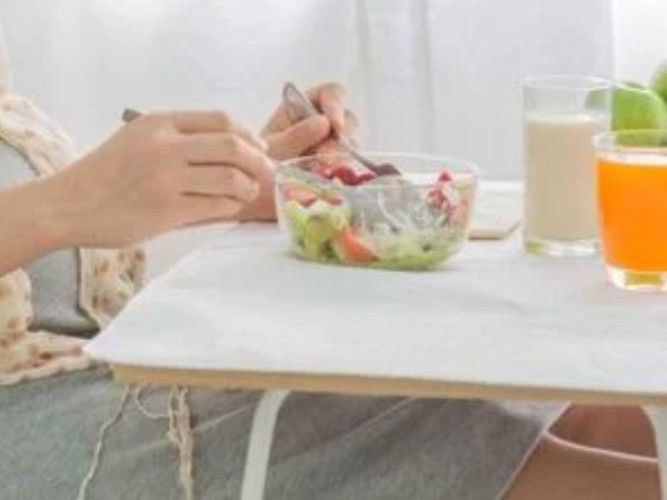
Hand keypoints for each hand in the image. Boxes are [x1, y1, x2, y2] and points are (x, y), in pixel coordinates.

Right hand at [47, 110, 273, 246]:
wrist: (67, 205)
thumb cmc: (106, 173)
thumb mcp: (137, 139)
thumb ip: (178, 138)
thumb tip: (235, 147)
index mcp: (159, 123)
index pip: (221, 120)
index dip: (249, 135)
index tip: (259, 149)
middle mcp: (164, 146)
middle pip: (234, 146)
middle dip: (259, 162)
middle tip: (266, 174)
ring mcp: (166, 179)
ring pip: (231, 178)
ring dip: (249, 187)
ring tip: (248, 193)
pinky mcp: (167, 211)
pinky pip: (217, 206)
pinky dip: (231, 207)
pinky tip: (228, 208)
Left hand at [240, 83, 357, 220]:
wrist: (254, 189)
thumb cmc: (259, 162)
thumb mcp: (273, 148)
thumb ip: (296, 136)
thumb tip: (324, 122)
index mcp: (303, 107)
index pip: (330, 93)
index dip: (336, 105)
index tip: (334, 125)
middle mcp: (320, 123)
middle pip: (348, 119)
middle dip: (342, 135)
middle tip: (328, 153)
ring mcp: (330, 145)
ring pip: (350, 144)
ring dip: (341, 155)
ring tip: (322, 169)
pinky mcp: (335, 166)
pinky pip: (348, 165)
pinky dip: (342, 172)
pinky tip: (327, 178)